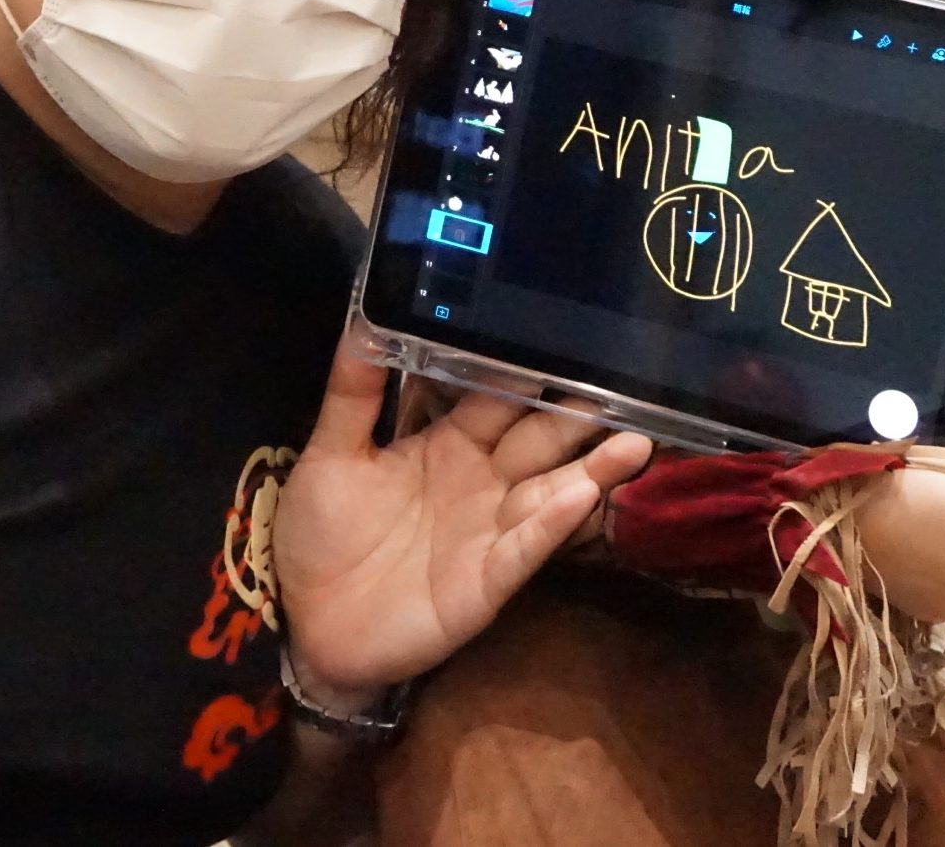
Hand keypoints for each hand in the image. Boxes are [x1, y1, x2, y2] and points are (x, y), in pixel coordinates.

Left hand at [272, 335, 653, 700]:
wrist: (308, 626)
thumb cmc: (321, 536)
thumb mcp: (330, 455)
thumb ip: (353, 393)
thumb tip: (364, 318)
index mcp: (447, 443)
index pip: (496, 397)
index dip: (525, 371)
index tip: (564, 335)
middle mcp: (480, 480)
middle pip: (538, 439)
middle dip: (578, 413)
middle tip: (624, 381)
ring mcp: (490, 530)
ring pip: (550, 491)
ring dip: (592, 469)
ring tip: (635, 441)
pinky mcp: (488, 581)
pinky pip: (525, 548)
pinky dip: (552, 523)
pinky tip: (581, 496)